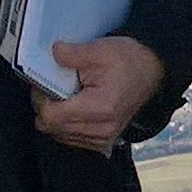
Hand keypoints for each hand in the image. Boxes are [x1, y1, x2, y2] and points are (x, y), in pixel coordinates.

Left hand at [34, 36, 164, 154]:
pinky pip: (70, 139)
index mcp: (100, 108)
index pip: (50, 115)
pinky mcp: (102, 142)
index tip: (44, 83)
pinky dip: (66, 125)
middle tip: (55, 87)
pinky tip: (75, 108)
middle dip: (46, 106)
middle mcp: (101, 129)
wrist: (151, 71)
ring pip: (58, 135)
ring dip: (56, 116)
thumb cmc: (129, 61)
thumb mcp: (101, 49)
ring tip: (68, 96)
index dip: (40, 97)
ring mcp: (102, 139)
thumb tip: (52, 54)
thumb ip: (73, 53)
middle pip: (51, 127)